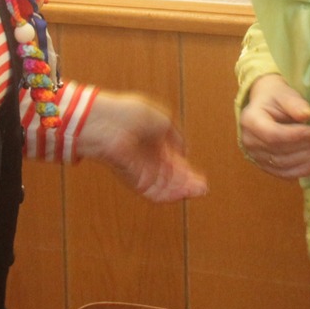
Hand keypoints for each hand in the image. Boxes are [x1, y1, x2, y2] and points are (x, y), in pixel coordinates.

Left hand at [79, 92, 207, 201]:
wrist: (106, 122)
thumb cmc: (130, 114)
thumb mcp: (162, 119)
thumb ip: (175, 136)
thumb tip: (184, 151)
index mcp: (154, 140)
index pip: (173, 160)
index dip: (186, 170)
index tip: (200, 178)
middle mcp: (148, 157)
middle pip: (171, 176)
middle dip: (187, 182)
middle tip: (203, 188)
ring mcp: (141, 169)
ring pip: (164, 185)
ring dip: (181, 190)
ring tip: (198, 192)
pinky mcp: (134, 179)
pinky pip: (153, 191)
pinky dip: (168, 194)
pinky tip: (182, 194)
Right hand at [239, 74, 309, 180]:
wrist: (264, 105)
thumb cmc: (275, 98)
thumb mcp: (284, 94)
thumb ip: (295, 104)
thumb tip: (308, 115)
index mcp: (250, 121)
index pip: (274, 135)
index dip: (297, 136)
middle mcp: (250, 142)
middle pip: (281, 151)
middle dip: (309, 145)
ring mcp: (256, 156)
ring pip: (284, 164)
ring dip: (309, 157)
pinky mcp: (265, 165)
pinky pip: (283, 173)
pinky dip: (301, 171)